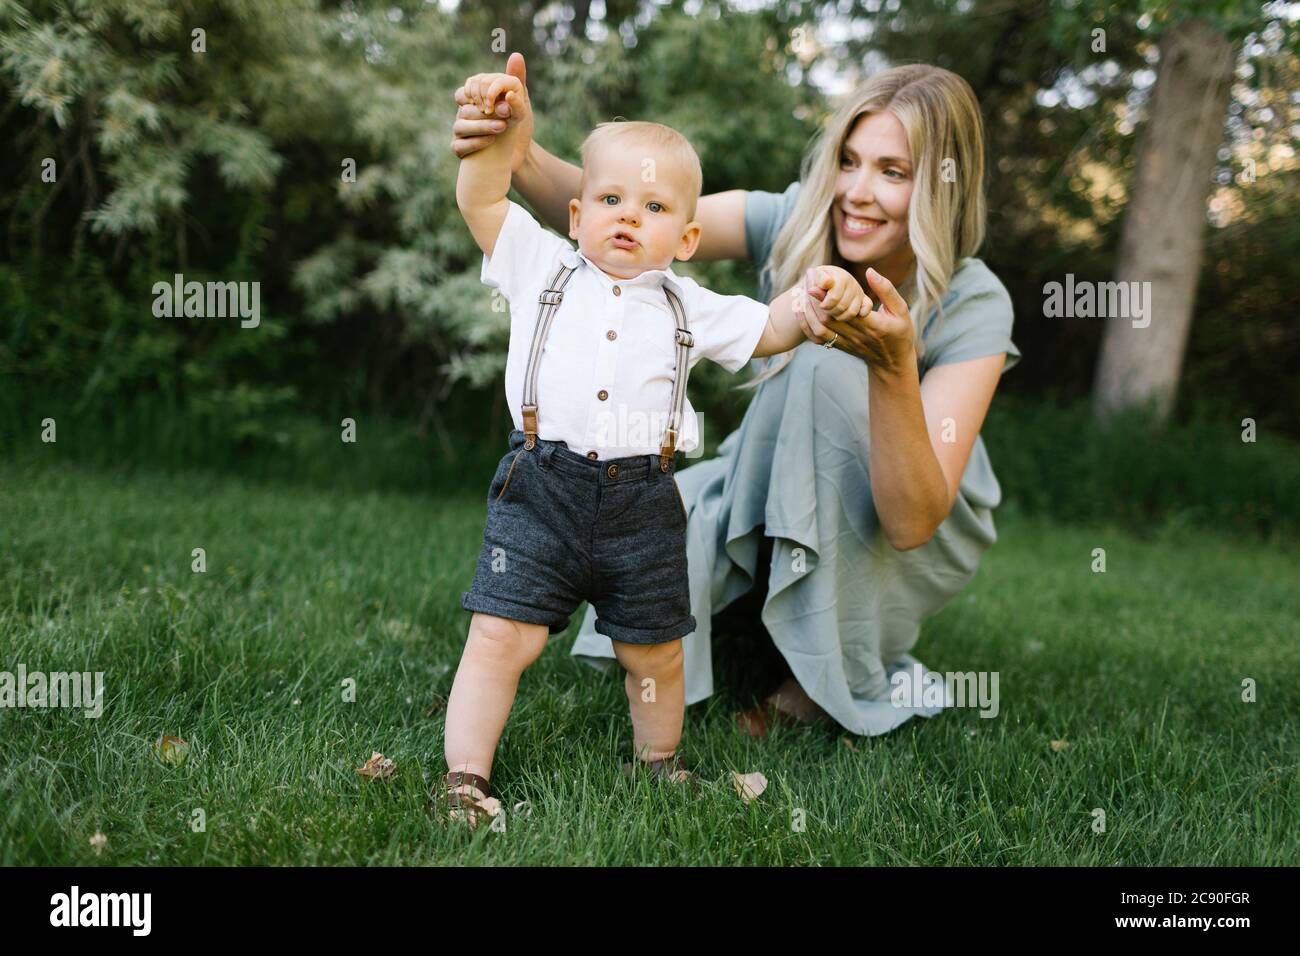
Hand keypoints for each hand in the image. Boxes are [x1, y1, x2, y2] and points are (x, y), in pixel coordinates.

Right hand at [452, 52, 533, 171]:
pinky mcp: (460, 150)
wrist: (522, 152)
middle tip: (505, 112)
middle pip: (464, 108)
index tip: (497, 97)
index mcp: (473, 99)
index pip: (467, 90)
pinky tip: (491, 141)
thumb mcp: (521, 100)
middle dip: (485, 110)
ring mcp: (460, 132)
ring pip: (460, 126)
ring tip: (502, 127)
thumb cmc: (517, 123)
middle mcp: (463, 114)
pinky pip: (459, 146)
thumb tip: (516, 55)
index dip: (480, 93)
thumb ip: (516, 79)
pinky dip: (475, 143)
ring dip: (482, 126)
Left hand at [794, 266, 916, 375]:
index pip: (847, 310)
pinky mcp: (840, 347)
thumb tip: (870, 271)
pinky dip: (806, 325)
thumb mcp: (901, 310)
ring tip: (800, 294)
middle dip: (814, 300)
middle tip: (805, 281)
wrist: (892, 362)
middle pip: (829, 318)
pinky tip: (800, 311)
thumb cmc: (900, 332)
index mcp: (873, 325)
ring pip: (821, 329)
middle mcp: (858, 336)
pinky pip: (818, 338)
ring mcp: (847, 343)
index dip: (830, 297)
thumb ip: (886, 290)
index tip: (818, 282)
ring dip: (807, 312)